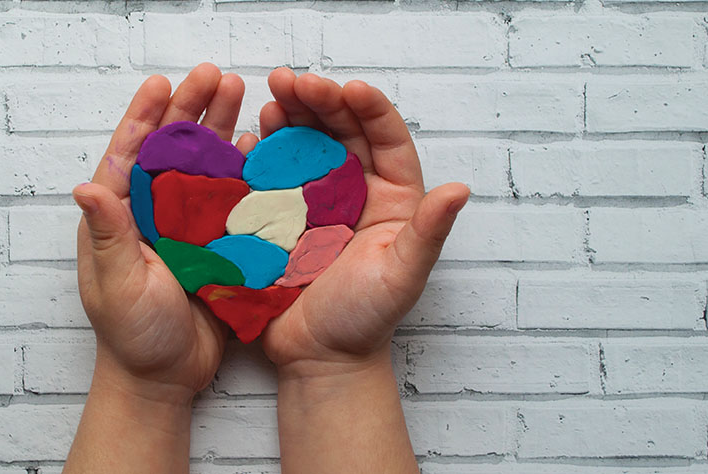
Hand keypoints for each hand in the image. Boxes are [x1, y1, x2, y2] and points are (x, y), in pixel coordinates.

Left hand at [72, 63, 246, 401]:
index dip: (146, 116)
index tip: (163, 82)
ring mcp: (185, 227)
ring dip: (221, 130)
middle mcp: (153, 214)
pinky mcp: (215, 245)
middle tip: (217, 74)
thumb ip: (107, 234)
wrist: (164, 378)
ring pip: (204, 166)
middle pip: (172, 149)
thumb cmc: (131, 336)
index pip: (131, 154)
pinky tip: (261, 144)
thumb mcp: (117, 283)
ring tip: (242, 94)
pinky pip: (231, 198)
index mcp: (120, 217)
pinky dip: (245, 170)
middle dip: (192, 109)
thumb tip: (85, 186)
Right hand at [250, 68, 470, 377]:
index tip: (347, 88)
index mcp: (391, 197)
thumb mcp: (402, 276)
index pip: (384, 137)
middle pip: (339, 130)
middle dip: (318, 100)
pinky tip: (249, 134)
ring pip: (304, 143)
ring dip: (288, 116)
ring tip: (270, 98)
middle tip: (291, 81)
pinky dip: (260, 150)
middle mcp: (354, 190)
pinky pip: (271, 172)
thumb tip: (458, 189)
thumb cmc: (366, 320)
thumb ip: (427, 232)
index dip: (368, 108)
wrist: (318, 357)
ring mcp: (313, 199)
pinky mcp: (279, 214)